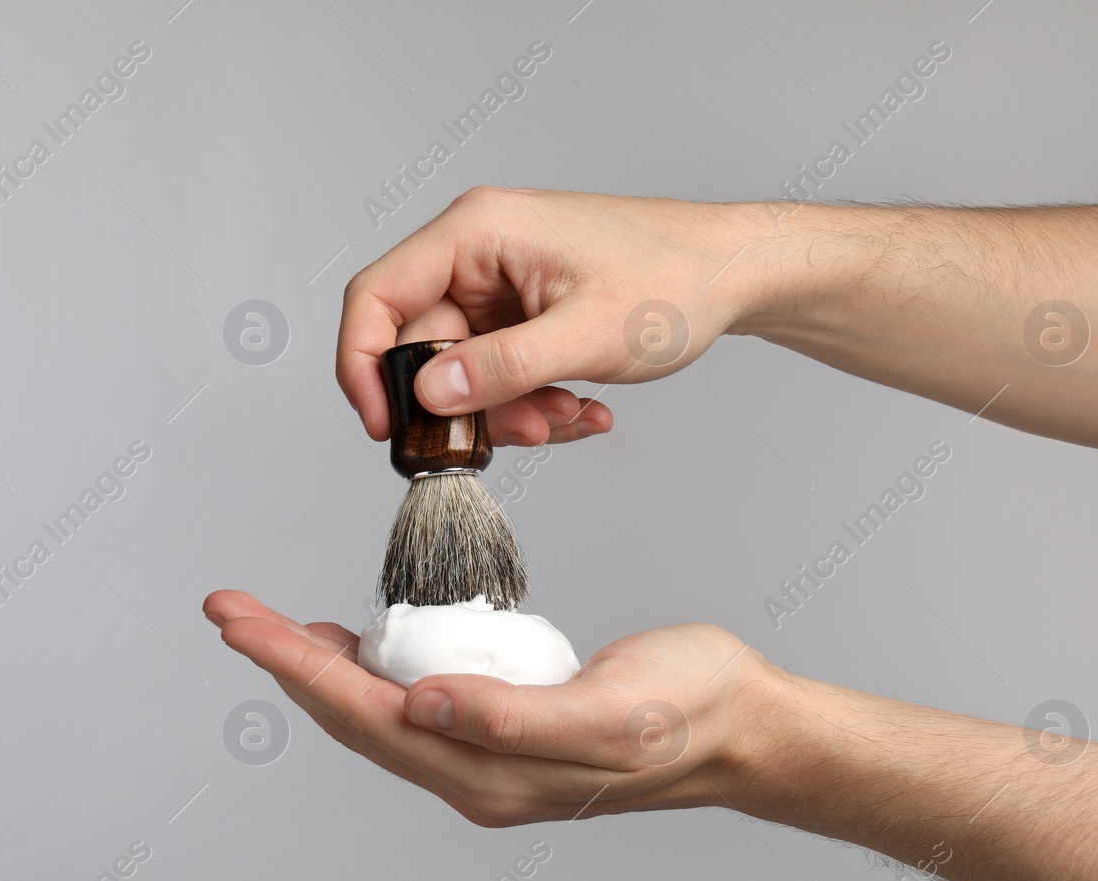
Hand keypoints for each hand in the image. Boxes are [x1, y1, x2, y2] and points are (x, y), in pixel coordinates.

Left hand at [203, 589, 775, 825]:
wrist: (743, 726)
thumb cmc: (690, 711)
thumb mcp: (612, 711)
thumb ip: (514, 716)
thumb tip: (422, 705)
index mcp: (492, 773)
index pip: (364, 715)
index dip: (295, 664)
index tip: (242, 620)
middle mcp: (476, 775)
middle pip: (353, 716)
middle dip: (285, 660)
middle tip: (231, 610)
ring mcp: (487, 759)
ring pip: (375, 713)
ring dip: (317, 666)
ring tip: (269, 624)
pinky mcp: (502, 732)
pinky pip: (413, 705)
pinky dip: (369, 671)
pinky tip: (356, 645)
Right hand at [338, 187, 762, 448]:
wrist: (733, 276)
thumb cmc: (675, 278)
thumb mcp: (585, 334)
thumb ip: (500, 368)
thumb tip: (427, 396)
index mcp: (477, 231)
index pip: (378, 296)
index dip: (364, 365)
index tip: (385, 426)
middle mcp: (478, 254)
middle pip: (422, 348)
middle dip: (468, 406)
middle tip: (520, 432)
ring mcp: (499, 287)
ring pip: (462, 373)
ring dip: (510, 412)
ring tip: (568, 417)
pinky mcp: (521, 316)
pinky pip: (498, 375)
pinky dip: (531, 404)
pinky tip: (580, 409)